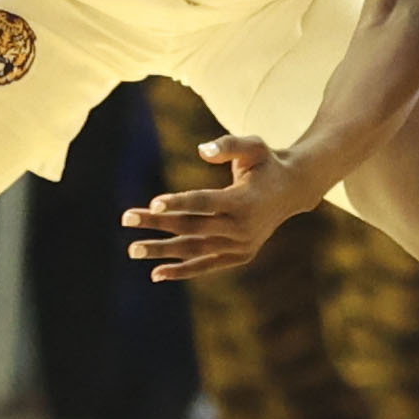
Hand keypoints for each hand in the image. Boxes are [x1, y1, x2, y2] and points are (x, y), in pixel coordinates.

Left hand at [120, 136, 315, 280]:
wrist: (293, 190)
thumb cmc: (267, 162)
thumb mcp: (254, 145)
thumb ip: (229, 145)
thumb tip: (202, 150)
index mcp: (244, 201)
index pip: (204, 203)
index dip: (178, 202)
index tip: (152, 202)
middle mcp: (243, 228)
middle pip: (192, 226)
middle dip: (157, 223)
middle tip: (126, 218)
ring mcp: (241, 246)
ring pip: (195, 249)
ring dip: (162, 251)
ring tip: (132, 249)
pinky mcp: (240, 256)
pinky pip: (206, 266)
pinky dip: (182, 270)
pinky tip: (156, 273)